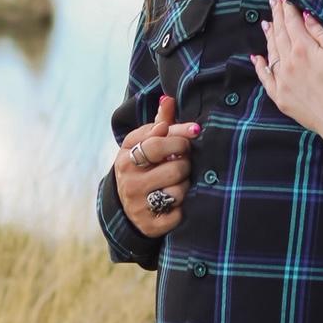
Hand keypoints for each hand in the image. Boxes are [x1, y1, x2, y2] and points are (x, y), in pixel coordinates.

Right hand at [114, 94, 199, 236]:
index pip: (158, 141)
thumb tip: (169, 99)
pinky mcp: (148, 224)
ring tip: (178, 183)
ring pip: (179, 191)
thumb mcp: (147, 144)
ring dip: (185, 186)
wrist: (128, 207)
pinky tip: (175, 204)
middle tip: (183, 163)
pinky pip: (178, 214)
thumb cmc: (145, 166)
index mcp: (127, 154)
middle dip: (185, 163)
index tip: (195, 133)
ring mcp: (137, 203)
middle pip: (175, 166)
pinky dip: (182, 209)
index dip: (181, 137)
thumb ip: (161, 123)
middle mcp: (128, 179)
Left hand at [252, 0, 322, 144]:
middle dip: (276, 16)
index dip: (287, 7)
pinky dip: (260, 66)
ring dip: (268, 36)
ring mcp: (282, 81)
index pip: (292, 22)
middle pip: (279, 34)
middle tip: (273, 2)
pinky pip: (265, 79)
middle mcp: (288, 63)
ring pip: (271, 53)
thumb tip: (305, 18)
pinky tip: (257, 58)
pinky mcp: (281, 98)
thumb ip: (320, 33)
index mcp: (304, 48)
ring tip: (266, 23)